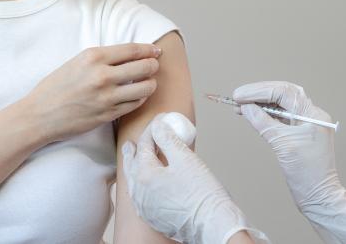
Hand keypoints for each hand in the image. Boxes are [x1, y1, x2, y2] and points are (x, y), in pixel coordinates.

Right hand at [24, 44, 160, 143]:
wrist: (39, 115)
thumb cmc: (56, 87)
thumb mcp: (77, 62)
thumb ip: (102, 58)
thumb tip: (131, 54)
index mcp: (93, 57)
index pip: (133, 50)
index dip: (149, 49)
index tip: (156, 50)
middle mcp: (102, 75)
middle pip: (144, 67)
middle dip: (153, 65)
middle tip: (153, 66)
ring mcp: (107, 97)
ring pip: (145, 87)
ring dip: (151, 84)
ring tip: (148, 82)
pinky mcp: (108, 114)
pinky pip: (136, 104)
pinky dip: (141, 98)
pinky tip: (137, 95)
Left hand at [122, 114, 269, 243]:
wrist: (213, 225)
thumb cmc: (202, 194)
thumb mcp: (185, 158)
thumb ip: (168, 138)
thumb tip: (158, 126)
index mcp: (144, 174)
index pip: (144, 144)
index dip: (153, 128)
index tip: (160, 121)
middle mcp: (138, 192)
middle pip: (132, 164)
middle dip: (135, 150)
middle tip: (134, 142)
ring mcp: (144, 207)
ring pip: (133, 181)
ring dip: (135, 167)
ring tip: (136, 159)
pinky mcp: (152, 217)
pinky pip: (140, 196)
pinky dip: (141, 184)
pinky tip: (148, 182)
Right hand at [233, 81, 345, 242]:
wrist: (319, 197)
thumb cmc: (308, 174)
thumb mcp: (282, 145)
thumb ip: (263, 122)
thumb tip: (246, 107)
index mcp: (312, 114)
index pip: (283, 92)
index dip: (258, 91)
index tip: (239, 95)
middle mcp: (310, 115)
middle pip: (282, 94)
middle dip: (258, 93)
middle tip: (238, 96)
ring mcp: (305, 124)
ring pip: (280, 105)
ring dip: (259, 104)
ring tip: (239, 106)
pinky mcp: (298, 133)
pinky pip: (280, 118)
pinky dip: (264, 115)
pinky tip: (250, 115)